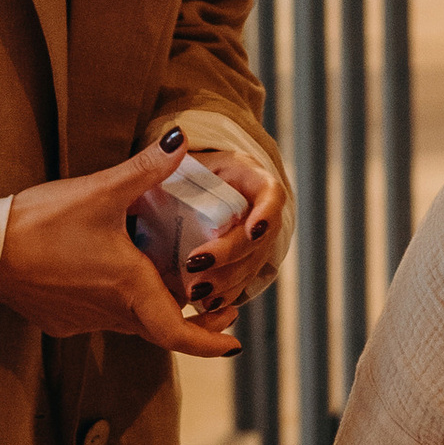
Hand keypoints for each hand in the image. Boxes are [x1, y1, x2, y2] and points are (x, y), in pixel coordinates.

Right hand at [0, 140, 240, 359]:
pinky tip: (110, 277)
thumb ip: (145, 168)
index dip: (210, 343)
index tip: (234, 343)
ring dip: (151, 309)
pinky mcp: (58, 321)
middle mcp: (109, 313)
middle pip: (159, 329)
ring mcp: (81, 321)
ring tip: (167, 283)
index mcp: (128, 287)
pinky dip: (115, 304)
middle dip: (191, 322)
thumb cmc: (39, 222)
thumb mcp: (99, 190)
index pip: (179, 333)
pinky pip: (98, 318)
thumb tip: (182, 140)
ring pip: (130, 323)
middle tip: (214, 306)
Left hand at [173, 139, 285, 322]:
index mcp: (251, 180)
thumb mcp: (178, 161)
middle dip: (231, 254)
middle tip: (197, 263)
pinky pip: (240, 284)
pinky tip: (203, 307)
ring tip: (196, 291)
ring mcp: (256, 242)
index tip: (251, 227)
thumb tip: (174, 137)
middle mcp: (260, 212)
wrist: (186, 193)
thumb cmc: (183, 173)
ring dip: (227, 281)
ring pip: (251, 266)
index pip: (271, 195)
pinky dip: (223, 295)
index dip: (266, 213)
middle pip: (259, 239)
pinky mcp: (243, 264)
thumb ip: (172, 156)